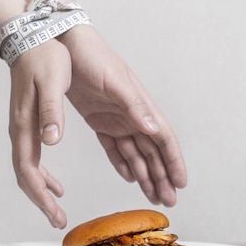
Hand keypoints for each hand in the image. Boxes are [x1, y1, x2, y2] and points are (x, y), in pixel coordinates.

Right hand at [8, 39, 70, 227]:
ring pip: (27, 169)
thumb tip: (51, 141)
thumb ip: (51, 113)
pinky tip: (56, 183)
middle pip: (25, 175)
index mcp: (26, 124)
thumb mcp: (52, 83)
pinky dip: (42, 175)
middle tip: (57, 220)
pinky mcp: (29, 123)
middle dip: (41, 201)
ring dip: (41, 191)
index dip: (41, 196)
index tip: (56, 214)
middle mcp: (20, 130)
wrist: (32, 36)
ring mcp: (23, 127)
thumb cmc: (44, 58)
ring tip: (58, 207)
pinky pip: (32, 157)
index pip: (29, 170)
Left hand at [59, 25, 187, 205]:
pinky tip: (128, 176)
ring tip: (153, 195)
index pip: (164, 139)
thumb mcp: (115, 81)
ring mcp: (116, 119)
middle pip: (153, 152)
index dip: (174, 162)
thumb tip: (154, 130)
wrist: (65, 45)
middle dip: (162, 176)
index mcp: (141, 105)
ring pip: (136, 153)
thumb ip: (135, 106)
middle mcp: (133, 115)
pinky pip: (115, 148)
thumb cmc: (93, 57)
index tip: (181, 183)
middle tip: (169, 200)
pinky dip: (123, 162)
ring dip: (145, 174)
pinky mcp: (99, 120)